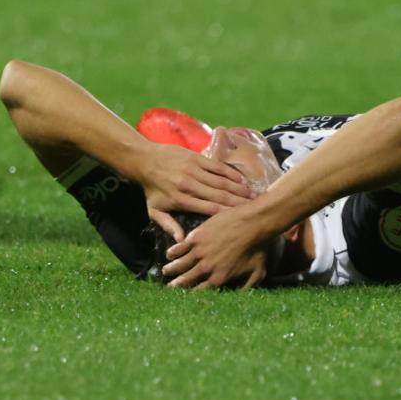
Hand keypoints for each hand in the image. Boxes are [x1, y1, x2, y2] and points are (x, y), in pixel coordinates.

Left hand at [132, 142, 253, 241]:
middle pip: (220, 195)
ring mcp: (194, 170)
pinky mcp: (197, 158)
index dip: (227, 214)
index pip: (210, 209)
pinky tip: (242, 180)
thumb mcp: (155, 211)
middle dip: (239, 202)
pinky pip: (217, 167)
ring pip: (221, 181)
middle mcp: (190, 185)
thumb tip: (182, 241)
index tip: (242, 220)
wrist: (144, 160)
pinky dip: (231, 173)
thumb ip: (168, 225)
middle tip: (256, 208)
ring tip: (254, 196)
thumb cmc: (151, 189)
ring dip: (239, 188)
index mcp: (182, 200)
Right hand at [161, 206, 271, 289]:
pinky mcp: (196, 237)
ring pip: (181, 264)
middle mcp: (206, 268)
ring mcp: (199, 252)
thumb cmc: (258, 249)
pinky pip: (181, 247)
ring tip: (166, 271)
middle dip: (177, 285)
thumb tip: (241, 297)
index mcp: (219, 278)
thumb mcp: (257, 274)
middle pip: (187, 279)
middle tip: (169, 288)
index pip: (201, 290)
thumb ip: (247, 287)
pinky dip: (174, 251)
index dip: (191, 294)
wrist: (253, 224)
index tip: (185, 296)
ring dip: (172, 269)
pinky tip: (169, 253)